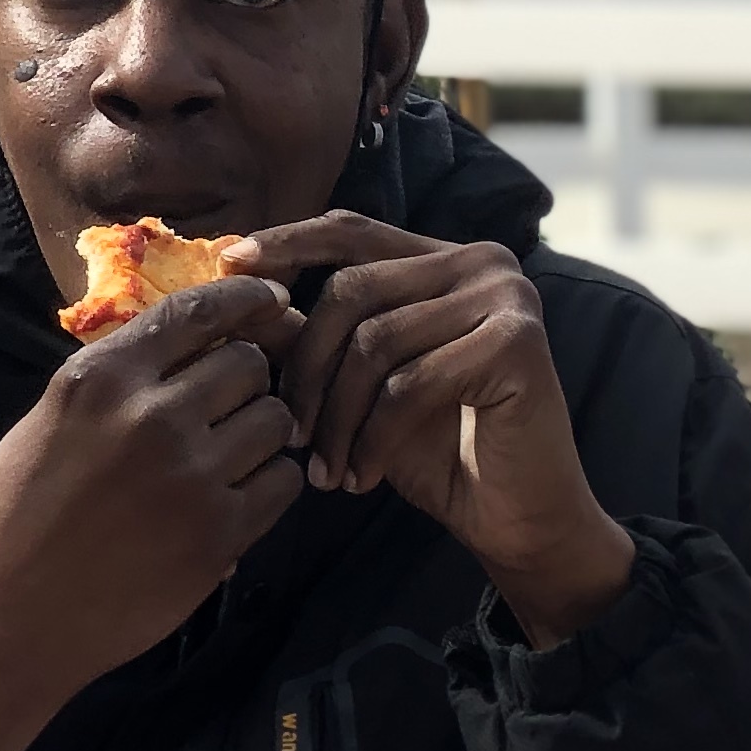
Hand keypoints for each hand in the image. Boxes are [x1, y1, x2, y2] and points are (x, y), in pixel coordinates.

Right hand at [0, 278, 306, 750]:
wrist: (2, 616)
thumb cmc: (11, 518)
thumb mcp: (51, 422)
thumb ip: (119, 384)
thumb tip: (193, 349)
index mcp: (100, 378)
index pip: (194, 311)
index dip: (246, 300)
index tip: (274, 301)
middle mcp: (151, 414)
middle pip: (248, 364)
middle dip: (248, 382)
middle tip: (232, 410)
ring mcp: (193, 473)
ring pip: (275, 420)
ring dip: (264, 434)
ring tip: (232, 459)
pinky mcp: (222, 531)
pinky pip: (283, 482)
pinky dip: (272, 485)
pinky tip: (240, 500)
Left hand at [229, 212, 634, 647]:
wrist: (520, 518)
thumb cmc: (440, 453)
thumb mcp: (365, 388)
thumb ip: (318, 340)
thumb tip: (240, 299)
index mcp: (448, 260)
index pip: (354, 231)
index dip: (288, 244)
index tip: (229, 263)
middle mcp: (485, 264)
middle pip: (353, 289)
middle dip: (307, 370)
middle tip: (292, 437)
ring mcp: (507, 299)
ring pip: (375, 342)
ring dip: (337, 417)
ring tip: (327, 470)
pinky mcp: (518, 345)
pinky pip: (410, 383)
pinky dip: (373, 438)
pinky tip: (363, 476)